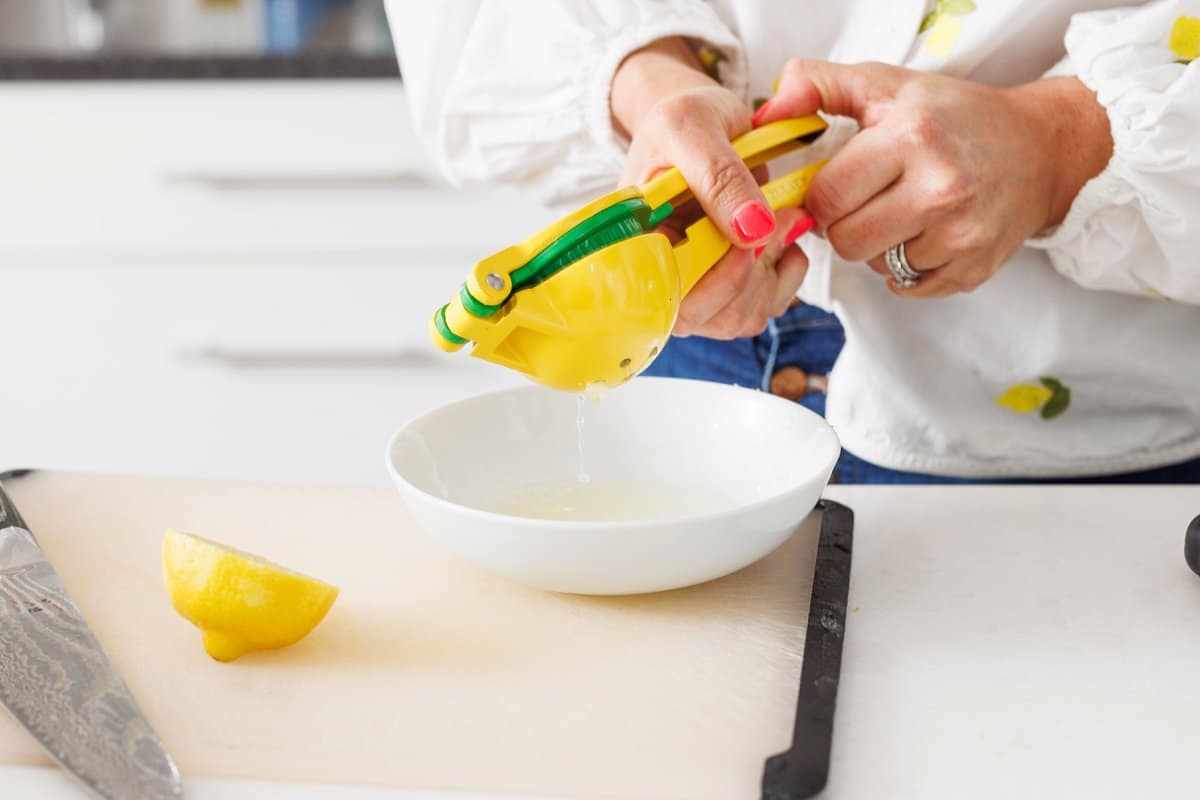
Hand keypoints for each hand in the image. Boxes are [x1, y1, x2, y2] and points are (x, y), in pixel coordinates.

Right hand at [611, 39, 813, 337]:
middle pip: (704, 318)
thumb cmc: (681, 118)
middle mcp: (663, 270)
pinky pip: (762, 307)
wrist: (703, 118)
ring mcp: (697, 280)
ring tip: (785, 220)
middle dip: (748, 277)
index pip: (663, 300)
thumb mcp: (690, 126)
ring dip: (771, 275)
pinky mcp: (730, 281)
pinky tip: (785, 240)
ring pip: (737, 318)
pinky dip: (785, 277)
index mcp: (637, 240)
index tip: (742, 246)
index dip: (709, 287)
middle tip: (775, 220)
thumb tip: (752, 231)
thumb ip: (718, 175)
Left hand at [754, 61, 1112, 297]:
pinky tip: (923, 235)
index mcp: (912, 139)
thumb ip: (820, 87)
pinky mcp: (973, 269)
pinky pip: (907, 287)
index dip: (821, 194)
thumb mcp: (887, 86)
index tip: (837, 183)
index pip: (826, 197)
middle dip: (845, 224)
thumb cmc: (953, 116)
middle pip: (846, 241)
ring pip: (875, 267)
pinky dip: (905, 268)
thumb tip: (766, 111)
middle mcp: (941, 189)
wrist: (1040, 149)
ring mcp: (961, 235)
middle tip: (867, 200)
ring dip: (876, 247)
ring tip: (900, 213)